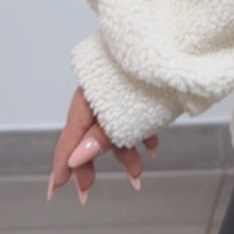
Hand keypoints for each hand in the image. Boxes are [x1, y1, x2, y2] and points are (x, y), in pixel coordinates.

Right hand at [47, 84, 158, 206]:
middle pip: (89, 135)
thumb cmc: (146, 72)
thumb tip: (77, 159)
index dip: (62, 164)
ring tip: (137, 176)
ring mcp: (120, 93)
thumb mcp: (121, 111)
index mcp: (88, 97)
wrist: (177, 42)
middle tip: (88, 191)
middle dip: (90, 164)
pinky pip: (135, 118)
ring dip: (124, 154)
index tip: (56, 188)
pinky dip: (142, 136)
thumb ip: (100, 136)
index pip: (70, 137)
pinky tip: (152, 150)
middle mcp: (100, 95)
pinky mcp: (140, 91)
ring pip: (115, 128)